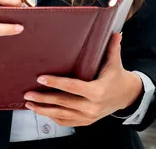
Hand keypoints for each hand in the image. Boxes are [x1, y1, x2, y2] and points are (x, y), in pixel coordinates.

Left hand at [23, 33, 142, 125]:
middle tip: (28, 93)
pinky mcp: (85, 122)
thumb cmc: (117, 77)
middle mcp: (92, 107)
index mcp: (98, 91)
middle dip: (43, 99)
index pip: (73, 87)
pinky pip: (65, 121)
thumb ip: (113, 48)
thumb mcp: (115, 62)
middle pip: (63, 103)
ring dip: (43, 110)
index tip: (41, 78)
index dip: (56, 83)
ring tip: (29, 104)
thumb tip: (116, 32)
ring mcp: (88, 117)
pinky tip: (42, 111)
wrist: (126, 96)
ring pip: (61, 115)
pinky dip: (52, 117)